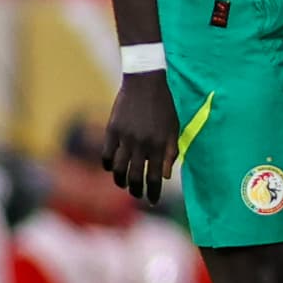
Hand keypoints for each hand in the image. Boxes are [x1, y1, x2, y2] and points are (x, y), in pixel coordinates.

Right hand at [104, 71, 179, 202]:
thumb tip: (166, 175)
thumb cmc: (165, 105)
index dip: (153, 192)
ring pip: (119, 169)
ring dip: (121, 181)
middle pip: (135, 176)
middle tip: (138, 196)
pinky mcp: (112, 130)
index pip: (155, 177)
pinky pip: (107, 154)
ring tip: (124, 185)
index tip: (153, 201)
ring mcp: (125, 137)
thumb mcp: (174, 128)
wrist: (145, 81)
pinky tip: (112, 168)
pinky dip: (109, 165)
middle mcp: (141, 144)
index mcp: (159, 144)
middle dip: (137, 190)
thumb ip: (171, 152)